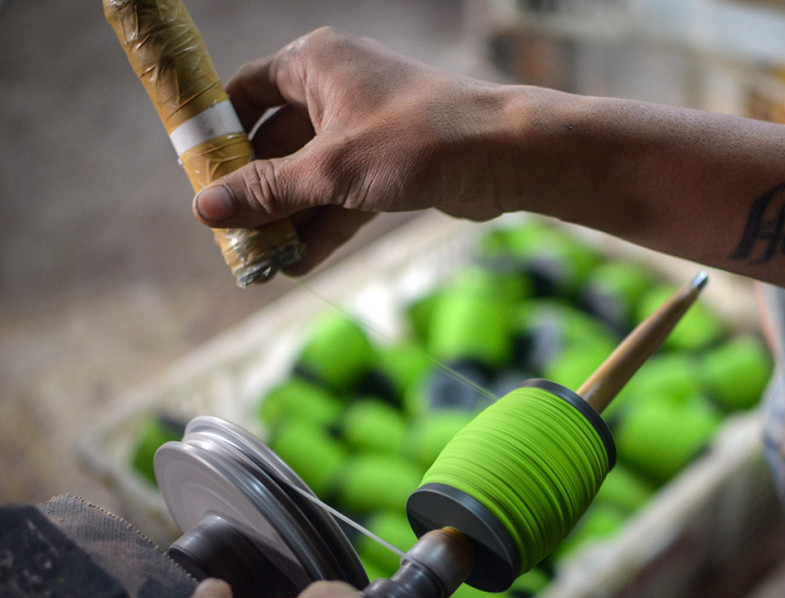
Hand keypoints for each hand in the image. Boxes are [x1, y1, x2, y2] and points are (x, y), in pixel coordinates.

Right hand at [193, 27, 516, 274]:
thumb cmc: (418, 140)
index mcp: (315, 64)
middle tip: (229, 233)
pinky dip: (324, 226)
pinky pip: (343, 196)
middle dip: (255, 191)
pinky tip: (299, 264)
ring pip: (311, 176)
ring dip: (289, 218)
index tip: (198, 174)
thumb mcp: (331, 168)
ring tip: (259, 262)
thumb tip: (205, 208)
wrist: (505, 155)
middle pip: (276, 142)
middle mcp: (337, 90)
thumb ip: (268, 190)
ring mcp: (365, 129)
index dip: (218, 130)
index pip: (246, 90)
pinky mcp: (389, 166)